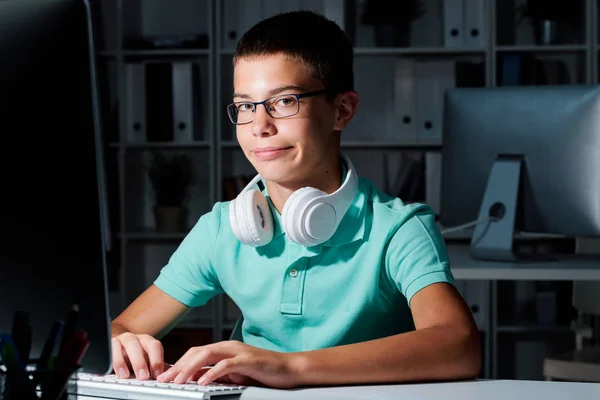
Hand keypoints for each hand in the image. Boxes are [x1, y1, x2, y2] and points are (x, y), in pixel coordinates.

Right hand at [111, 333, 168, 379]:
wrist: (118, 347)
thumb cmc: (136, 355)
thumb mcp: (147, 360)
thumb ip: (156, 366)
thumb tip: (169, 376)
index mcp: (147, 341)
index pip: (155, 346)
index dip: (156, 360)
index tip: (157, 375)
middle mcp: (135, 339)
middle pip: (138, 344)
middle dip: (141, 361)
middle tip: (143, 376)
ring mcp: (121, 340)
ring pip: (123, 345)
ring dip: (122, 361)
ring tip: (125, 376)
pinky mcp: (109, 346)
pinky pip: (108, 350)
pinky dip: (110, 361)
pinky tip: (110, 372)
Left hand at [155, 340, 300, 388]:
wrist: (288, 369)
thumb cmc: (263, 372)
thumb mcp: (235, 375)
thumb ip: (217, 373)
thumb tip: (196, 379)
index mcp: (225, 350)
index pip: (196, 354)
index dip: (179, 364)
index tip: (165, 376)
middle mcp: (229, 347)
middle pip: (197, 352)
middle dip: (179, 365)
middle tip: (165, 379)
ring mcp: (238, 352)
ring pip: (208, 355)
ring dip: (190, 368)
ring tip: (178, 380)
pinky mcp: (248, 360)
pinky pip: (226, 365)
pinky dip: (213, 373)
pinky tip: (203, 382)